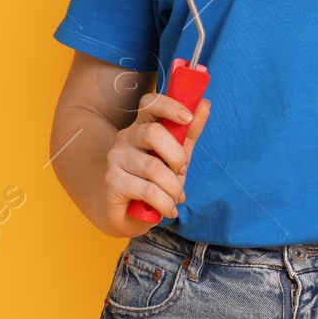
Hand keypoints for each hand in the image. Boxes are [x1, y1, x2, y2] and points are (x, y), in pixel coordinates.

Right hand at [104, 92, 211, 235]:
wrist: (129, 215)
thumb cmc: (155, 181)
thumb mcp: (177, 156)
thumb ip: (189, 132)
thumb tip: (205, 104)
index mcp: (142, 125)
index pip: (150, 103)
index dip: (169, 106)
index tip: (188, 118)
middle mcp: (125, 137)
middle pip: (153, 133)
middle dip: (177, 156)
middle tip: (182, 172)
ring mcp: (116, 158)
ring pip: (153, 167)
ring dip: (173, 187)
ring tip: (177, 198)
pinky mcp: (112, 181)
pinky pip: (147, 190)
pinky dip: (164, 203)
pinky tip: (169, 209)